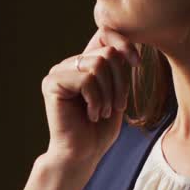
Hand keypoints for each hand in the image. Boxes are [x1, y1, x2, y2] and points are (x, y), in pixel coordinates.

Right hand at [41, 27, 140, 166]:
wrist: (82, 155)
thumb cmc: (100, 130)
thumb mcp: (117, 93)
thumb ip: (118, 67)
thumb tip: (129, 42)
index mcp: (83, 64)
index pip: (104, 34)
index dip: (124, 42)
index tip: (137, 63)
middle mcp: (68, 64)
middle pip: (107, 53)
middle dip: (120, 82)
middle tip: (116, 106)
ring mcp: (58, 73)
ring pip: (98, 65)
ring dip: (109, 94)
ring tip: (103, 112)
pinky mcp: (51, 84)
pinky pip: (86, 79)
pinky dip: (96, 100)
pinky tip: (91, 115)